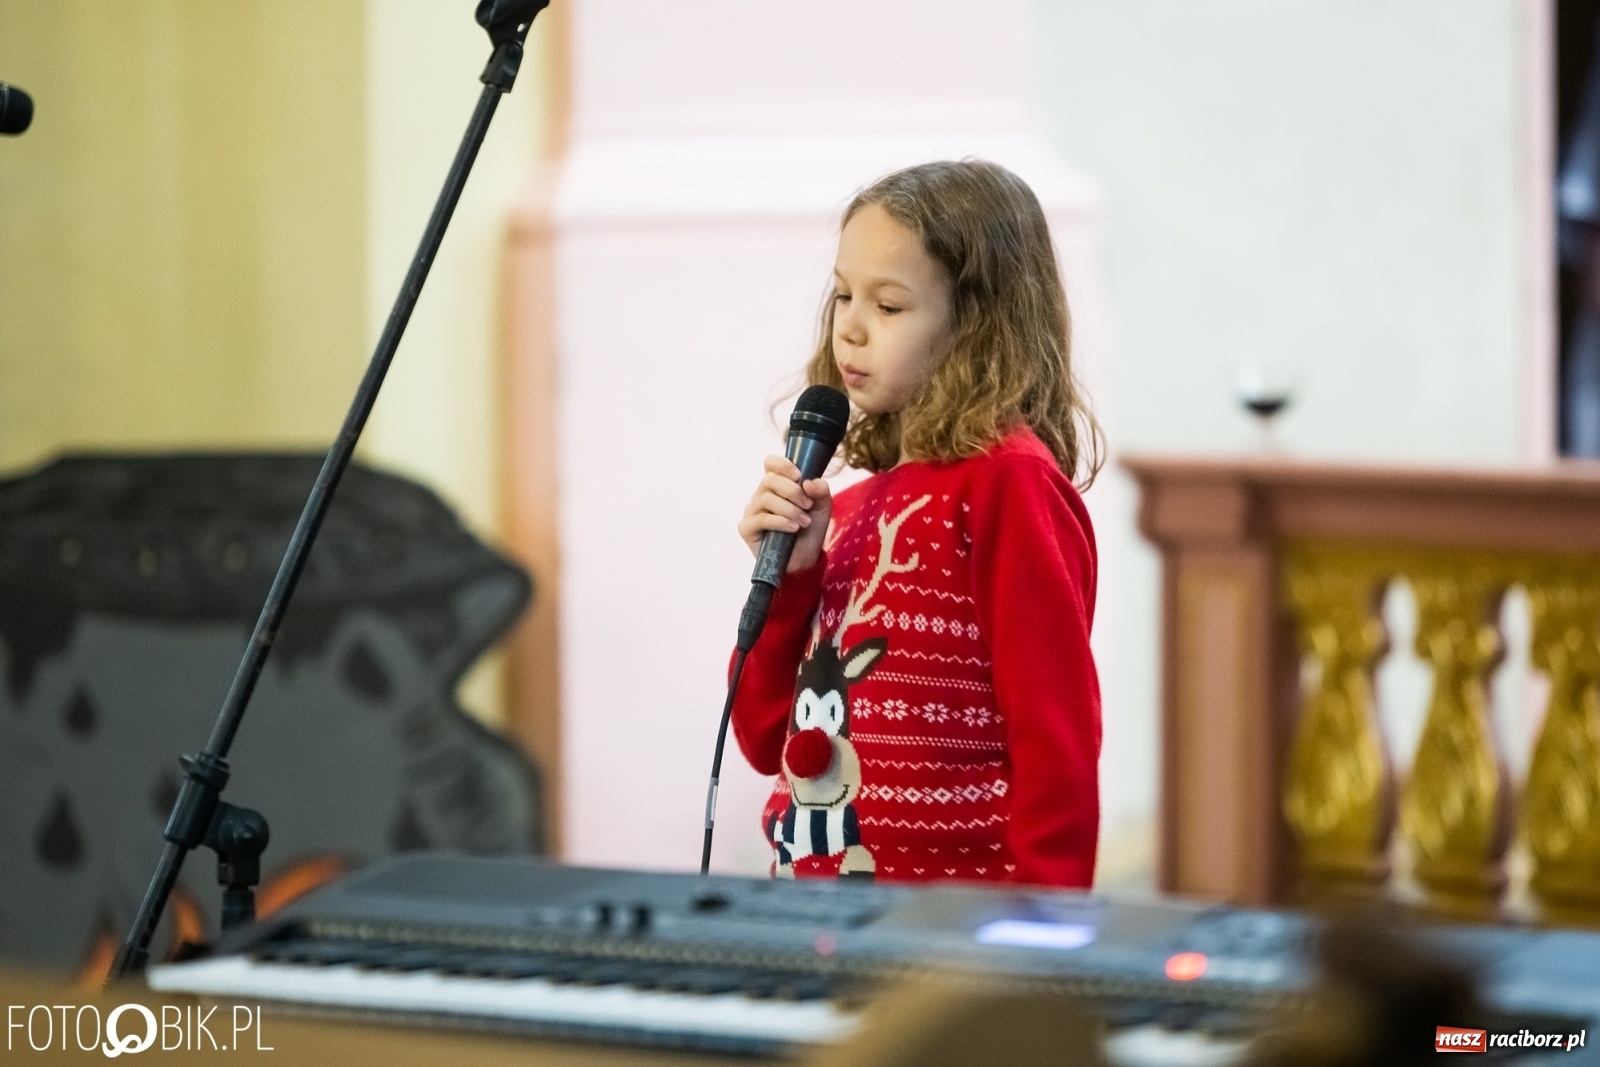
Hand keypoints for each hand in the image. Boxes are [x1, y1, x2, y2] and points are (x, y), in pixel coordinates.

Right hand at [738, 455, 831, 572]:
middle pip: (769, 480)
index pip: (770, 463)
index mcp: (777, 485)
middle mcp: (761, 495)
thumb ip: (821, 491)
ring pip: (766, 499)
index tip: (799, 476)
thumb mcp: (822, 508)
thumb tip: (809, 482)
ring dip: (790, 509)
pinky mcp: (747, 528)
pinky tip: (793, 528)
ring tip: (804, 522)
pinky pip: (761, 518)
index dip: (782, 465)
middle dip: (793, 491)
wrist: (804, 558)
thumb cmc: (809, 529)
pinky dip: (780, 522)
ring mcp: (752, 511)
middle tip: (808, 505)